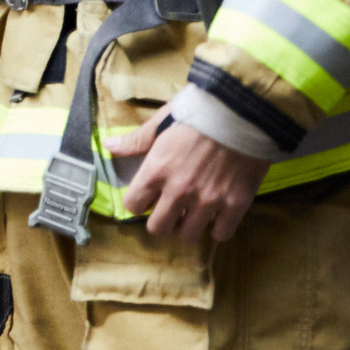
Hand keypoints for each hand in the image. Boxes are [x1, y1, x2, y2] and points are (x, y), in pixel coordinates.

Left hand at [114, 113, 267, 243]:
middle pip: (158, 228)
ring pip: (189, 236)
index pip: (133, 205)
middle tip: (170, 211)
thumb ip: (136, 140)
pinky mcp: (235, 205)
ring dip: (189, 227)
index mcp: (156, 170)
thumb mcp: (161, 122)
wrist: (242, 112)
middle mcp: (179, 190)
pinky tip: (218, 214)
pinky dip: (218, 227)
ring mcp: (208, 201)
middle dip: (161, 221)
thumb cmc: (198, 114)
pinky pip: (221, 234)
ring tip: (194, 214)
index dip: (138, 203)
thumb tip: (108, 146)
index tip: (147, 198)